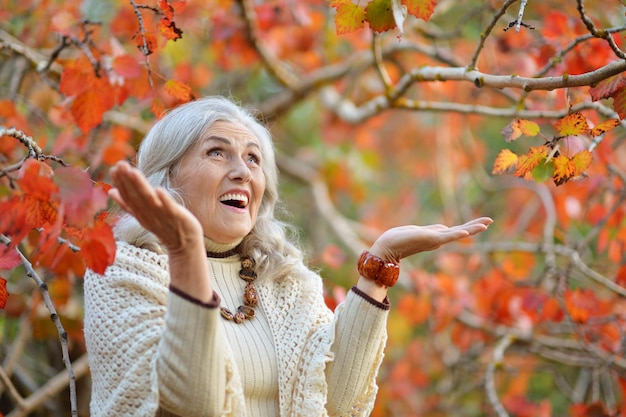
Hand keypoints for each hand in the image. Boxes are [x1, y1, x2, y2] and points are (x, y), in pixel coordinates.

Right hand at [108, 161, 203, 254]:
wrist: (184, 245)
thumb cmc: (164, 227)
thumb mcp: (142, 215)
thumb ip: (127, 204)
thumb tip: (111, 191)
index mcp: (140, 212)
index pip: (127, 197)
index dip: (120, 183)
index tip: (114, 168)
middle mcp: (149, 214)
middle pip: (135, 197)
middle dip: (127, 180)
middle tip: (120, 164)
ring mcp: (162, 216)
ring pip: (149, 200)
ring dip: (141, 186)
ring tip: (133, 171)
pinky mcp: (177, 217)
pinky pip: (169, 208)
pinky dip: (164, 200)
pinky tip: (158, 189)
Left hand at [368, 217, 492, 261]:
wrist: (386, 248)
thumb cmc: (398, 239)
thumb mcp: (419, 231)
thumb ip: (432, 230)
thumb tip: (445, 228)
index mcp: (435, 237)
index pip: (455, 230)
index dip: (470, 227)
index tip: (484, 223)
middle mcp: (437, 239)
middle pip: (460, 231)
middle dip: (475, 227)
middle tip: (490, 221)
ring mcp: (434, 240)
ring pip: (456, 233)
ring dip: (471, 229)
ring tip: (485, 225)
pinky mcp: (429, 240)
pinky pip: (445, 237)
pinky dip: (455, 235)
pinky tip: (465, 232)